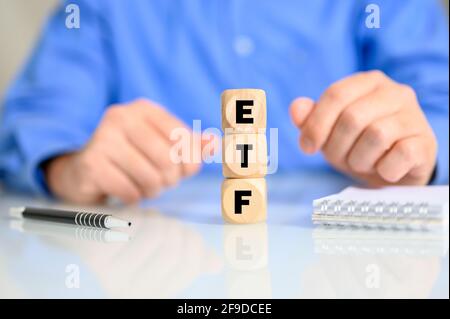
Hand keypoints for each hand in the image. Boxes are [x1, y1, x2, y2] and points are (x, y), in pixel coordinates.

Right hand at [45, 99, 215, 203]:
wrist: (84, 171)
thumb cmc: (131, 158)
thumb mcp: (162, 146)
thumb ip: (190, 145)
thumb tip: (215, 143)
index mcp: (144, 109)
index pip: (183, 138)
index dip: (189, 162)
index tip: (182, 170)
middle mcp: (122, 117)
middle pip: (168, 159)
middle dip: (169, 179)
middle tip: (160, 182)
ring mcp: (103, 139)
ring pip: (150, 177)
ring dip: (152, 190)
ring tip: (143, 186)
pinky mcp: (92, 164)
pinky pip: (130, 191)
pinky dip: (133, 197)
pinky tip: (125, 191)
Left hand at [290, 70, 436, 185]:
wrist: (392, 172)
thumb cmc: (356, 147)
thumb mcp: (329, 133)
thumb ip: (311, 119)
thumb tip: (296, 108)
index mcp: (367, 82)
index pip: (335, 95)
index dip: (316, 124)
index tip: (307, 148)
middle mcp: (395, 92)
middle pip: (352, 117)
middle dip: (338, 147)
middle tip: (342, 159)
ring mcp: (414, 116)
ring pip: (375, 135)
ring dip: (360, 160)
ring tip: (364, 163)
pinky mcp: (425, 142)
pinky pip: (399, 155)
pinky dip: (384, 169)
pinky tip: (385, 169)